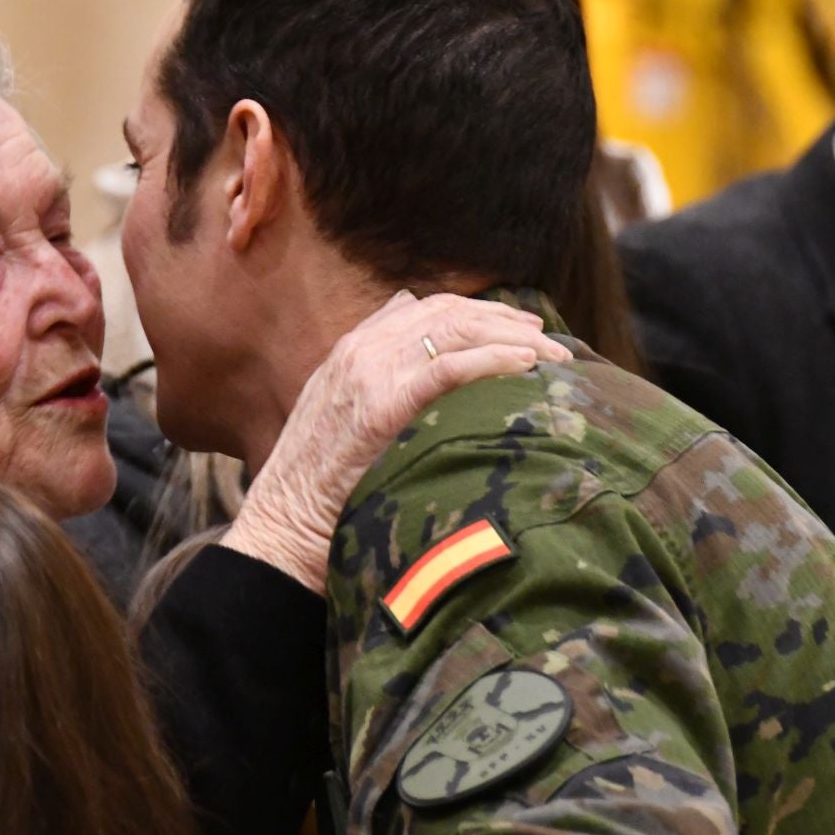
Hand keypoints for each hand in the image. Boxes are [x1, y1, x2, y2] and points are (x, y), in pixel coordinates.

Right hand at [224, 291, 568, 591]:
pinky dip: (492, 361)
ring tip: (553, 358)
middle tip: (550, 343)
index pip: (426, 307)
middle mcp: (360, 351)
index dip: (479, 312)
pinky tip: (524, 368)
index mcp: (351, 350)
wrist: (282, 527)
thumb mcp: (338, 416)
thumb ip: (373, 380)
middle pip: (448, 312)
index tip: (520, 330)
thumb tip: (411, 346)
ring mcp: (370, 375)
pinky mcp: (383, 406)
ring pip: (454, 331)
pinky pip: (449, 368)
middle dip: (505, 322)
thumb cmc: (316, 486)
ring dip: (512, 339)